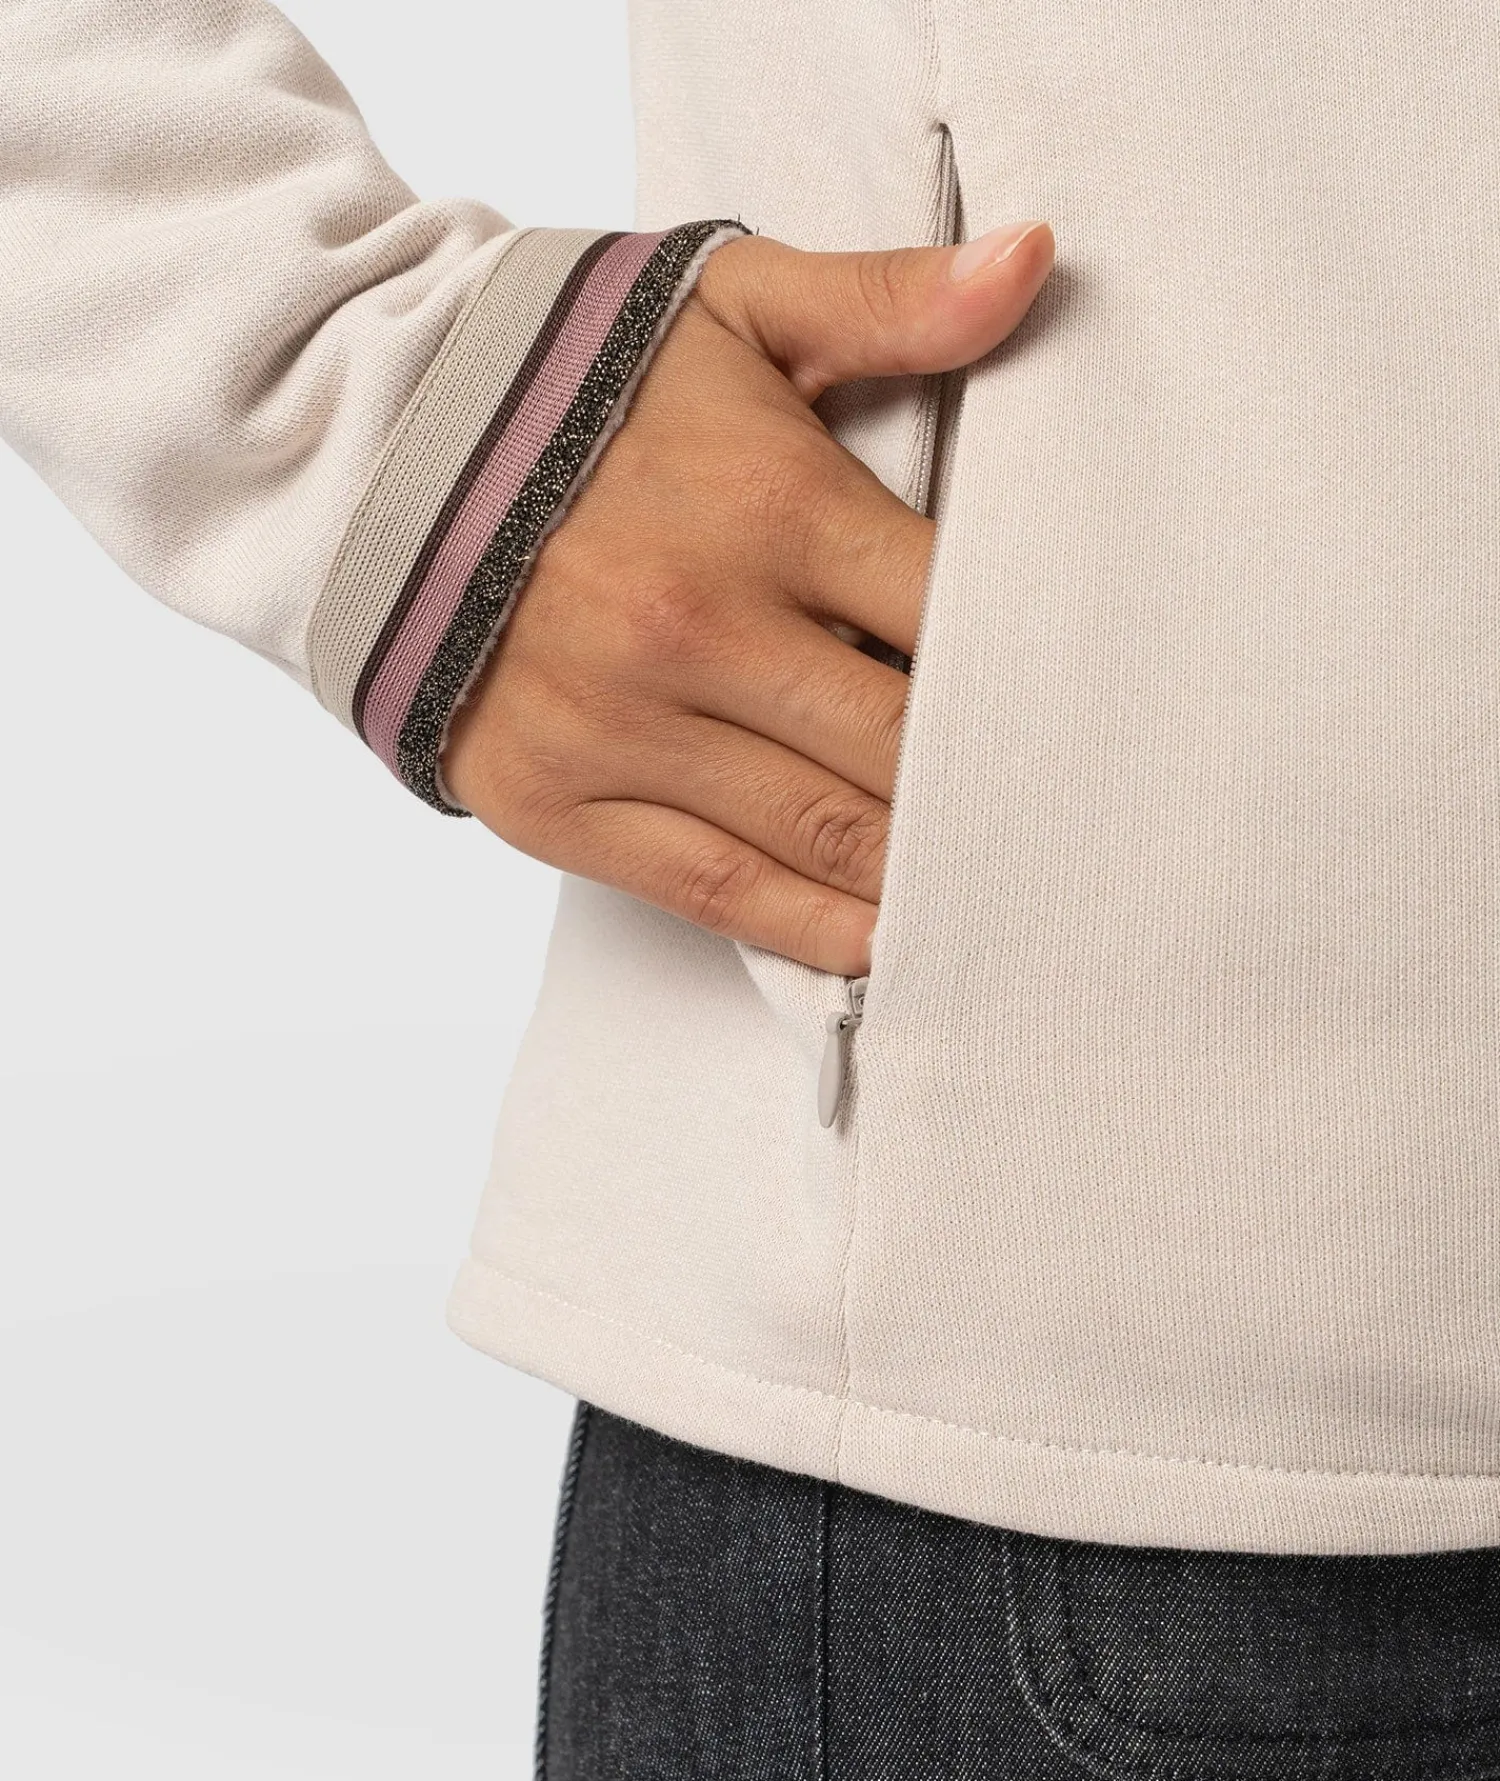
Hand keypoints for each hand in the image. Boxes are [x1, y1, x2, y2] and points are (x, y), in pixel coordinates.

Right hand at [442, 221, 1054, 974]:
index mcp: (766, 506)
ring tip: (1009, 897)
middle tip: (1078, 829)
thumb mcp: (734, 310)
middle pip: (904, 750)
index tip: (1101, 712)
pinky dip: (816, 932)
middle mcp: (697, 628)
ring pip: (825, 838)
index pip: (950, 620)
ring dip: (926, 876)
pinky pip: (718, 893)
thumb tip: (1037, 261)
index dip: (1037, 676)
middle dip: (996, 793)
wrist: (372, 453)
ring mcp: (622, 728)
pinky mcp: (559, 804)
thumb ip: (889, 301)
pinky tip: (886, 941)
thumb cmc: (581, 389)